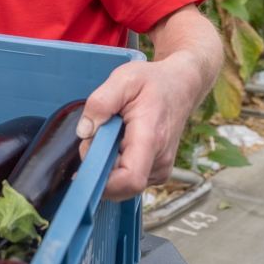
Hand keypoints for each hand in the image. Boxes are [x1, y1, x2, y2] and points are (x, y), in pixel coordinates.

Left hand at [75, 4, 221, 200]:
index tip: (83, 170)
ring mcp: (160, 169)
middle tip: (98, 133)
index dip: (103, 183)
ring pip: (122, 183)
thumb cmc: (153, 82)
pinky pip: (128, 178)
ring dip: (108, 164)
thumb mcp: (123, 79)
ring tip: (114, 133)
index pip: (130, 179)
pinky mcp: (157, 172)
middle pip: (120, 184)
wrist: (180, 87)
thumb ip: (100, 103)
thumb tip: (84, 132)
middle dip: (99, 166)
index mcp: (150, 138)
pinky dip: (117, 164)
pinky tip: (121, 141)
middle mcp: (159, 160)